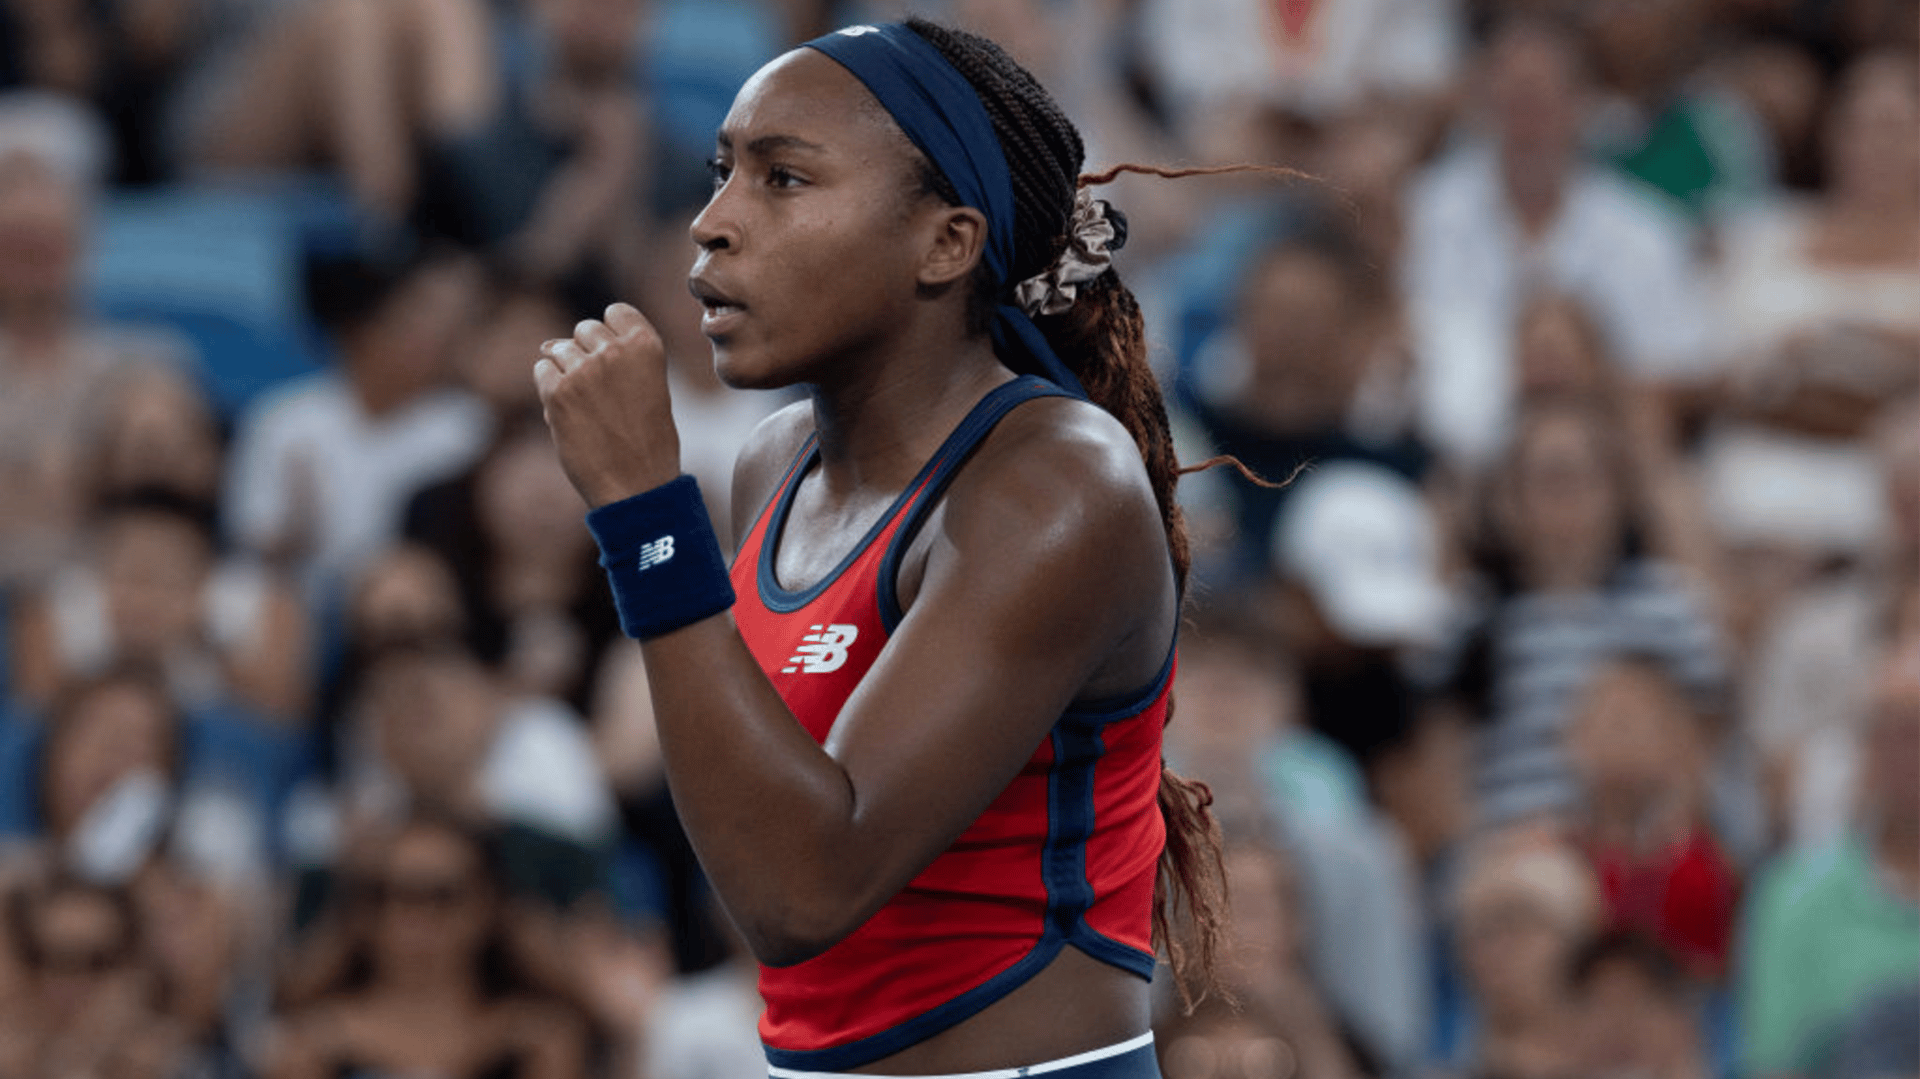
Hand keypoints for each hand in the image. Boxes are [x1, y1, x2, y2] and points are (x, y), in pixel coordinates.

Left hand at [535, 303, 680, 508]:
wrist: (638, 485)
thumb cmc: (647, 440)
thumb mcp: (650, 387)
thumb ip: (615, 358)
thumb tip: (547, 343)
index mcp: (647, 345)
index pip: (616, 311)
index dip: (612, 334)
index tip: (617, 362)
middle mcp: (614, 351)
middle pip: (585, 328)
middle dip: (586, 353)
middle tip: (601, 393)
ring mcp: (583, 370)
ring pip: (559, 349)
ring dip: (567, 372)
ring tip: (587, 406)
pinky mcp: (558, 393)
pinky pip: (542, 371)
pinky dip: (550, 389)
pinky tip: (569, 413)